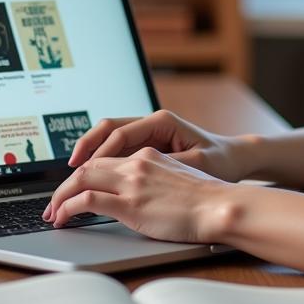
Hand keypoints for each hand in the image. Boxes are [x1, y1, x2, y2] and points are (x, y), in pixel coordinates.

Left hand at [43, 147, 233, 242]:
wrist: (220, 206)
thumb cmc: (207, 200)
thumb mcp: (178, 180)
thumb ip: (155, 181)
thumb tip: (141, 197)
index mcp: (148, 155)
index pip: (105, 159)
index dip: (83, 173)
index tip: (72, 188)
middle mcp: (137, 163)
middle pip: (88, 166)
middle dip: (64, 185)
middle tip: (53, 204)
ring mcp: (132, 182)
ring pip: (81, 179)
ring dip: (60, 196)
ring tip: (52, 213)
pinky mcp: (130, 203)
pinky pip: (87, 201)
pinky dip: (68, 208)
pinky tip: (62, 219)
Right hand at [65, 109, 248, 182]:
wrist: (236, 159)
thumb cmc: (220, 161)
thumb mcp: (196, 165)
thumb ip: (166, 166)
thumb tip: (138, 174)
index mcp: (161, 122)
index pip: (118, 132)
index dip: (95, 151)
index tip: (79, 169)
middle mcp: (152, 124)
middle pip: (107, 131)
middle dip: (84, 152)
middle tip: (67, 174)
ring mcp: (149, 135)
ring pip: (109, 141)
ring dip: (90, 158)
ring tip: (72, 180)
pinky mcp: (149, 147)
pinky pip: (118, 152)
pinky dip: (102, 164)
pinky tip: (92, 182)